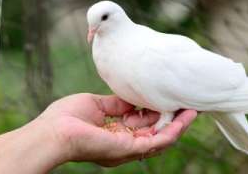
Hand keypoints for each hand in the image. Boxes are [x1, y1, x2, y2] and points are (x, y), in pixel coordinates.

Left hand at [35, 93, 197, 166]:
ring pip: (161, 139)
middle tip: (188, 103)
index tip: (168, 97)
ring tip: (194, 110)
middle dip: (173, 119)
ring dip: (179, 125)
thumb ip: (117, 103)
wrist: (54, 132)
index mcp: (114, 134)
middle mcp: (124, 145)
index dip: (156, 112)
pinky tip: (185, 118)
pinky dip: (173, 130)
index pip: (142, 125)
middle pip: (155, 133)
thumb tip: (133, 98)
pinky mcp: (129, 149)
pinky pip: (158, 142)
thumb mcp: (96, 104)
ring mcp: (127, 149)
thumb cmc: (66, 118)